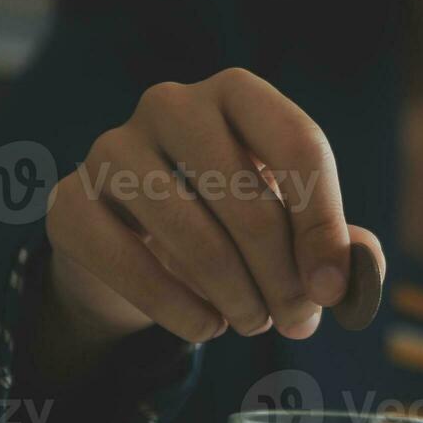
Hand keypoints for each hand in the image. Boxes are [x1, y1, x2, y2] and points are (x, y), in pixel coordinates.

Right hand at [40, 67, 382, 357]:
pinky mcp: (71, 202)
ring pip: (189, 233)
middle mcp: (172, 105)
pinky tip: (207, 326)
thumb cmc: (238, 228)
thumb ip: (340, 248)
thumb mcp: (297, 230)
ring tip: (255, 321)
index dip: (323, 225)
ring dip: (235, 296)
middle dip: (281, 276)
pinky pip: (128, 263)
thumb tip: (351, 278)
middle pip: (244, 196)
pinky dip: (178, 309)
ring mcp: (111, 148)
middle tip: (297, 321)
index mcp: (239, 95)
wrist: (144, 248)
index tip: (332, 289)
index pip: (298, 144)